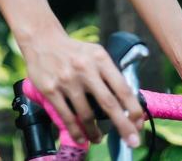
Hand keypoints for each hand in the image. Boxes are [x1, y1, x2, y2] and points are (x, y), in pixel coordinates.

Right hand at [21, 29, 143, 146]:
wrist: (42, 40)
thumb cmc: (74, 51)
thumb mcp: (95, 54)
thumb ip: (109, 74)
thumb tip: (126, 103)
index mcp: (100, 59)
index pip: (122, 87)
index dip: (133, 108)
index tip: (139, 122)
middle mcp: (85, 69)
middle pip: (108, 103)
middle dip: (123, 126)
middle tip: (132, 141)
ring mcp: (67, 80)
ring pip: (86, 115)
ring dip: (95, 132)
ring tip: (98, 139)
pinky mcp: (51, 90)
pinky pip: (67, 117)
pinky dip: (76, 131)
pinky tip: (81, 138)